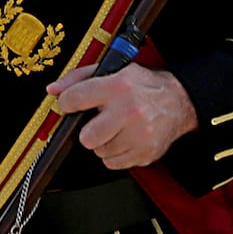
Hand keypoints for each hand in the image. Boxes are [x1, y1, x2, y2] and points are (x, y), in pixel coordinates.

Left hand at [48, 63, 198, 169]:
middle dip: (88, 131)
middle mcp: (129, 110)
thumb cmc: (143, 86)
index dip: (67, 103)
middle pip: (86, 137)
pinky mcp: (144, 153)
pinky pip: (112, 163)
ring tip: (117, 128)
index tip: (70, 105)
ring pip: (99, 151)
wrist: (179, 101)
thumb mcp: (115, 70)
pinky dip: (115, 153)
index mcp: (119, 86)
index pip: (76, 99)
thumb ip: (80, 78)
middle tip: (98, 122)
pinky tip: (125, 138)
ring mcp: (139, 135)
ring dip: (104, 142)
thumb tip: (53, 90)